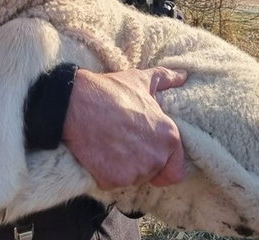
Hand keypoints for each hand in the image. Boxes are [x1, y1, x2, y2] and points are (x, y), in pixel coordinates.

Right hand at [62, 67, 186, 188]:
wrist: (75, 104)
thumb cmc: (110, 92)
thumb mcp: (140, 80)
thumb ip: (166, 79)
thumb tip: (183, 75)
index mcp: (169, 138)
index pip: (176, 170)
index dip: (164, 165)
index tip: (149, 154)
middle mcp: (155, 158)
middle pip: (152, 173)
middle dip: (140, 162)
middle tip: (122, 143)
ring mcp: (134, 172)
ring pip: (132, 179)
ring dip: (122, 169)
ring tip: (109, 145)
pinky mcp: (112, 180)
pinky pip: (111, 183)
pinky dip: (104, 173)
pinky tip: (97, 153)